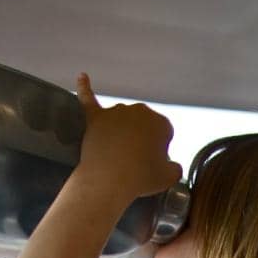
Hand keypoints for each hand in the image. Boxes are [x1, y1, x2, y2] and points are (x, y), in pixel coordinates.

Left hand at [76, 73, 182, 201]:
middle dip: (140, 139)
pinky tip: (82, 76)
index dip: (158, 151)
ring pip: (121, 119)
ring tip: (117, 153)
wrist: (109, 181)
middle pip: (142, 124)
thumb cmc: (141, 179)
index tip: (151, 164)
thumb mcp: (169, 178)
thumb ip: (175, 168)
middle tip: (134, 163)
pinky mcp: (95, 118)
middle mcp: (140, 110)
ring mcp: (116, 112)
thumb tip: (172, 166)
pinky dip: (84, 88)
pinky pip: (88, 99)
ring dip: (121, 130)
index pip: (164, 134)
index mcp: (161, 123)